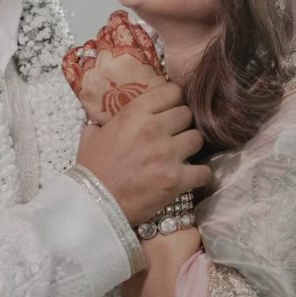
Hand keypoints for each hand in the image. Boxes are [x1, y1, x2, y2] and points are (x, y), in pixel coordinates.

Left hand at [63, 10, 164, 124]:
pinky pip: (70, 64)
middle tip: (117, 43)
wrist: (135, 132)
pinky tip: (81, 59)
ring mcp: (92, 73)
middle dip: (111, 36)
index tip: (122, 22)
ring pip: (88, 47)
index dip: (121, 22)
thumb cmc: (149, 106)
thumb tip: (138, 30)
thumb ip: (147, 50)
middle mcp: (107, 60)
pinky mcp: (81, 88)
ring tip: (104, 56)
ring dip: (96, 48)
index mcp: (128, 54)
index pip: (118, 22)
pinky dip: (74, 59)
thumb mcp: (157, 72)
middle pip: (104, 33)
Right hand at [76, 83, 210, 225]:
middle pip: (187, 114)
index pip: (172, 91)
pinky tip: (192, 177)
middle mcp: (154, 128)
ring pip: (198, 139)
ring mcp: (168, 154)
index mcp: (134, 113)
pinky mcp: (177, 179)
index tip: (171, 109)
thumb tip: (104, 119)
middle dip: (182, 124)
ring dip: (192, 146)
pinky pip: (204, 171)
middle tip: (175, 135)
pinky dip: (200, 175)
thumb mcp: (92, 135)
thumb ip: (105, 122)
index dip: (174, 100)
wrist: (94, 204)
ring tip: (183, 155)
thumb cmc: (91, 169)